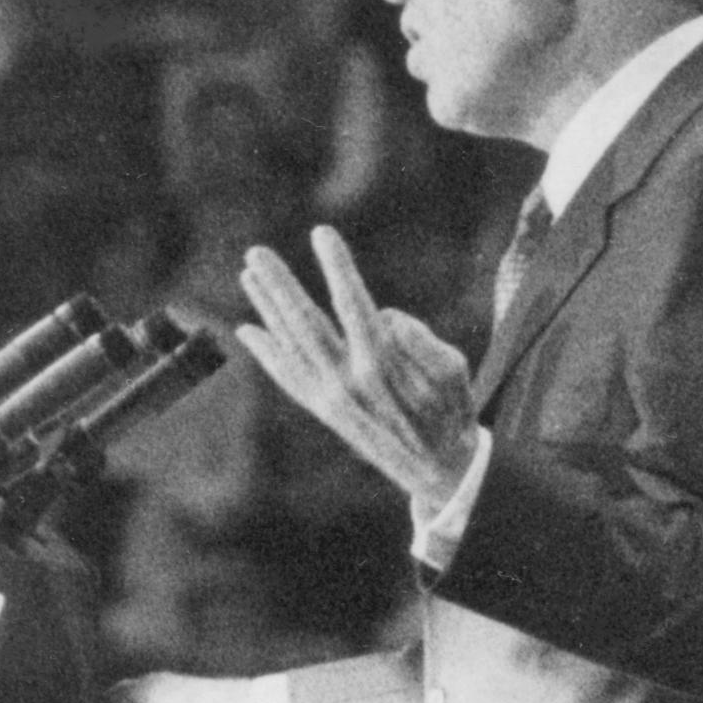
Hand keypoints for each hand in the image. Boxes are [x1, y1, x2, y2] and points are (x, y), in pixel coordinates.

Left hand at [237, 226, 480, 514]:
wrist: (435, 470)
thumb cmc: (450, 412)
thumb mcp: (454, 373)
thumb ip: (422, 343)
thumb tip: (386, 316)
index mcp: (381, 366)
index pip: (352, 305)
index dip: (337, 267)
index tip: (321, 232)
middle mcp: (346, 382)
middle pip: (305, 324)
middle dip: (280, 286)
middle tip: (256, 252)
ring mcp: (328, 398)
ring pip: (290, 345)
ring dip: (267, 309)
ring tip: (248, 275)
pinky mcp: (322, 410)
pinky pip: (287, 377)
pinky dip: (267, 354)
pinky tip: (248, 331)